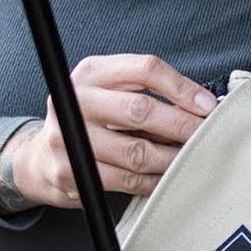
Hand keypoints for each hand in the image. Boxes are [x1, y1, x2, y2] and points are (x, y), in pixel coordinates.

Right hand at [10, 53, 217, 208]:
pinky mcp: (70, 172)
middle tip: (206, 137)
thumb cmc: (91, 120)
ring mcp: (69, 138)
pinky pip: (126, 181)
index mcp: (92, 72)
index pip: (145, 69)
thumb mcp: (112, 91)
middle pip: (141, 110)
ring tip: (191, 159)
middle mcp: (76, 100)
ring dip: (172, 158)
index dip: (182, 88)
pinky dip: (154, 181)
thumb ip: (150, 92)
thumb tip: (203, 105)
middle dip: (182, 126)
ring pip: (136, 152)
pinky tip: (167, 178)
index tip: (208, 106)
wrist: (43, 157)